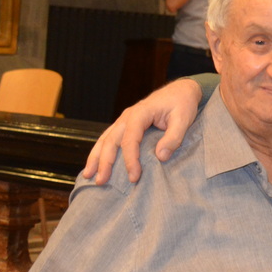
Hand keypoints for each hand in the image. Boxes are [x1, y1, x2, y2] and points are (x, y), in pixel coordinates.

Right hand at [82, 79, 202, 183]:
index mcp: (140, 114)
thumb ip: (173, 138)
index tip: (134, 177)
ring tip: (88, 175)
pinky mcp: (126, 124)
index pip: (130, 140)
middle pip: (111, 140)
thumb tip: (161, 157)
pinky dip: (101, 150)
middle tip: (100, 181)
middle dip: (104, 162)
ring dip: (96, 157)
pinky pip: (109, 137)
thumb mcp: (183, 119)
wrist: (182, 90)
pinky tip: (96, 163)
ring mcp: (124, 119)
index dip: (130, 160)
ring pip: (105, 139)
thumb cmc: (183, 104)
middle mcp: (127, 116)